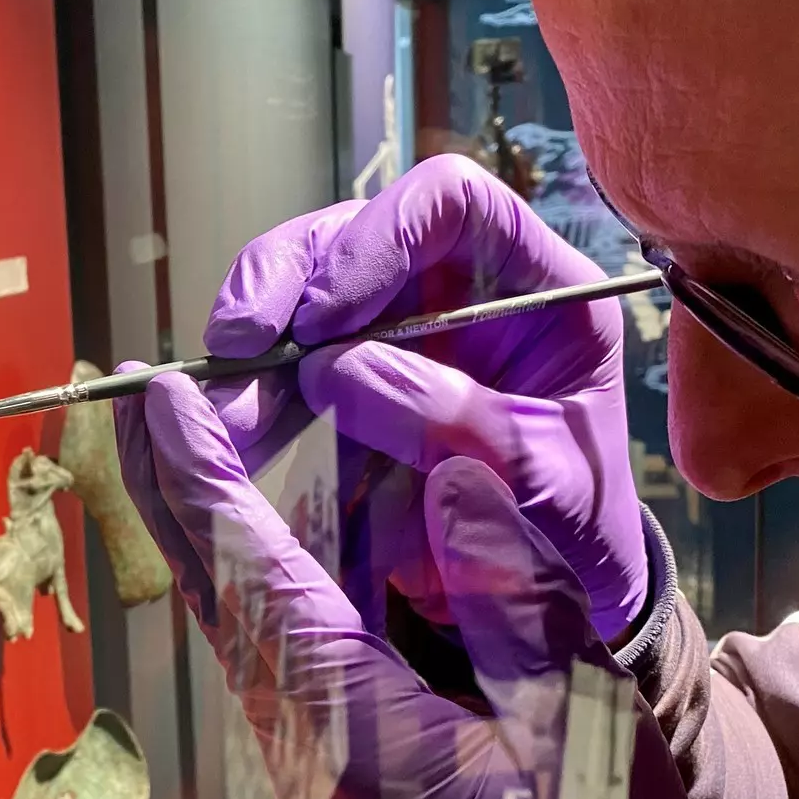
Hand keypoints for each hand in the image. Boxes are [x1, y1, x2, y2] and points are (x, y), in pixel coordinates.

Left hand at [116, 371, 705, 798]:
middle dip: (171, 485)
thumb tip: (452, 478)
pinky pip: (269, 640)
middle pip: (214, 586)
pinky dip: (247, 566)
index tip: (164, 395)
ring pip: (231, 612)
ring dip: (200, 522)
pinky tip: (251, 518)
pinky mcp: (324, 750)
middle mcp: (301, 732)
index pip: (255, 576)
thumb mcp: (581, 719)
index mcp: (351, 722)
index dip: (206, 479)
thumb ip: (515, 598)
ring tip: (180, 431)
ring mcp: (305, 747)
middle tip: (137, 390)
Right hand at [201, 156, 647, 639]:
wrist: (553, 596)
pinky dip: (245, 381)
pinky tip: (224, 418)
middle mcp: (458, 286)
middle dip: (283, 279)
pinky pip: (279, 354)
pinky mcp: (345, 375)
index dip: (375, 237)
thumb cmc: (575, 534)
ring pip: (299, 284)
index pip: (450, 202)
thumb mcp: (543, 487)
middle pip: (350, 229)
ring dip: (251, 329)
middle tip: (240, 343)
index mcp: (537, 286)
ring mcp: (395, 326)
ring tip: (223, 389)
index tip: (322, 316)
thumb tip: (334, 369)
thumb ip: (459, 424)